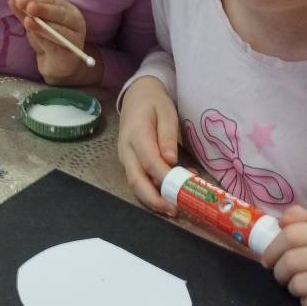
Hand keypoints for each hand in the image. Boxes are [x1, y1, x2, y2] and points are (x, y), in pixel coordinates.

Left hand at [8, 0, 95, 85]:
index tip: (19, 0)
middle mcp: (75, 22)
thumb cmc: (48, 41)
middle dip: (43, 10)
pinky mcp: (70, 54)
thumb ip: (25, 12)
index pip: (52, 1)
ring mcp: (75, 38)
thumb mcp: (34, 24)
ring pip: (60, 30)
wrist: (57, 65)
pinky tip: (34, 34)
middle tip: (28, 7)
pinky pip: (56, 45)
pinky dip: (44, 39)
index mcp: (67, 10)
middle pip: (61, 14)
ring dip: (43, 26)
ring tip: (28, 21)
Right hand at [117, 77, 178, 213]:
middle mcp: (126, 149)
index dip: (164, 176)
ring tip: (175, 207)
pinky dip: (153, 191)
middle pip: (136, 180)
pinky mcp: (128, 163)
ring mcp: (125, 158)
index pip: (149, 161)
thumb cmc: (154, 102)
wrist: (136, 96)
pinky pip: (139, 180)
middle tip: (174, 210)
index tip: (181, 188)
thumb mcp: (166, 112)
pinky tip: (171, 194)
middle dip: (154, 199)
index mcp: (135, 134)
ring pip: (135, 184)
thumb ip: (168, 136)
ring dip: (154, 199)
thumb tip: (170, 160)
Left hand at [261, 206, 306, 305]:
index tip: (268, 261)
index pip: (291, 235)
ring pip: (299, 284)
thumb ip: (300, 224)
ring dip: (293, 290)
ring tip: (302, 290)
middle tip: (284, 279)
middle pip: (291, 261)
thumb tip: (282, 219)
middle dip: (280, 273)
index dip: (272, 249)